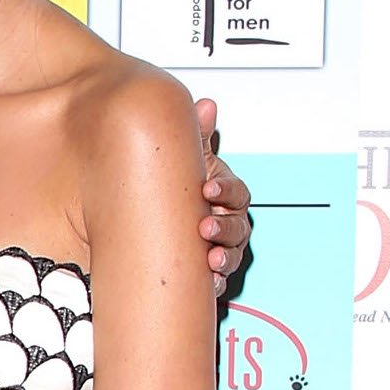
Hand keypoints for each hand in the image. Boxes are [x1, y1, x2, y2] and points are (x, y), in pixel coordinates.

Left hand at [194, 98, 250, 297]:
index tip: (208, 188)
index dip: (225, 189)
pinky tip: (206, 283)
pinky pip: (217, 279)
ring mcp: (220, 246)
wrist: (151, 216)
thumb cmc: (180, 186)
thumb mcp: (185, 159)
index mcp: (224, 193)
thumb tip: (206, 106)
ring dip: (222, 258)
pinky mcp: (208, 269)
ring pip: (231, 255)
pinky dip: (213, 282)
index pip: (236, 191)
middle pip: (238, 226)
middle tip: (205, 227)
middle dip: (224, 228)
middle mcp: (227, 220)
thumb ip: (196, 136)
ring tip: (209, 260)